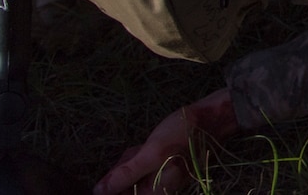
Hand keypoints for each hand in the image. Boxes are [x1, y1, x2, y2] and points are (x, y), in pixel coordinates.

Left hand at [94, 88, 239, 194]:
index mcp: (153, 194)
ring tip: (143, 147)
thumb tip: (98, 192)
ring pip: (126, 176)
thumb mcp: (151, 153)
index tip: (116, 169)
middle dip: (120, 171)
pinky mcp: (157, 168)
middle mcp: (154, 191)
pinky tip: (145, 146)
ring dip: (128, 161)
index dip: (110, 186)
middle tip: (137, 153)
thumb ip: (125, 174)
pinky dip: (136, 156)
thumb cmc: (182, 136)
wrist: (210, 119)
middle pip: (120, 188)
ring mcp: (155, 179)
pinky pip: (136, 167)